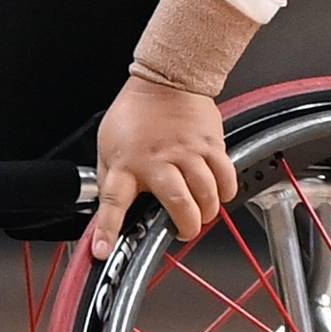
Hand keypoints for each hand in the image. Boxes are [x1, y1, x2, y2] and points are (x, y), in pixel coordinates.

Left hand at [86, 74, 238, 253]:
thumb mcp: (108, 146)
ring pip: (205, 193)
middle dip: (185, 226)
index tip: (104, 251)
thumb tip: (104, 212)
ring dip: (206, 211)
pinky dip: (226, 191)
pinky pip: (225, 176)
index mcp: (126, 163)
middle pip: (176, 202)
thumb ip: (111, 179)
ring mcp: (186, 152)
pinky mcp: (209, 144)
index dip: (108, 228)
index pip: (112, 200)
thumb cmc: (135, 113)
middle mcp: (156, 159)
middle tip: (184, 231)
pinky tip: (220, 193)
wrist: (164, 80)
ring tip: (201, 213)